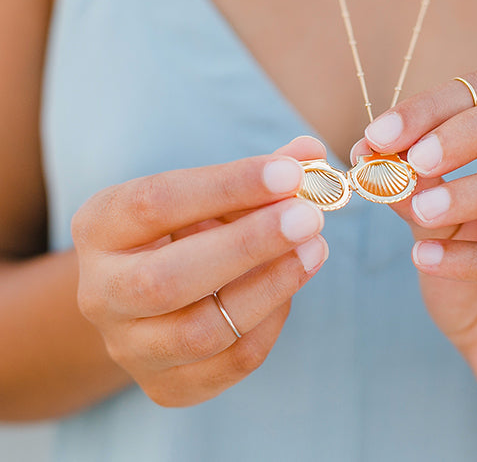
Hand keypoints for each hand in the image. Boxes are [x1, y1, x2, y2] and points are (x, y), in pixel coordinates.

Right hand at [73, 137, 327, 406]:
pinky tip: (291, 285)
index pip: (155, 203)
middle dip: (248, 246)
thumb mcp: (208, 195)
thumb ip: (258, 175)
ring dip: (270, 287)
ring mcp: (130, 347)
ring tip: (314, 249)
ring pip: (200, 331)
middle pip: (167, 280)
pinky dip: (271, 323)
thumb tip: (311, 153)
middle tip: (308, 218)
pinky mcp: (167, 386)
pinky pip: (231, 363)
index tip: (288, 173)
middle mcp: (100, 293)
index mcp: (101, 228)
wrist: (146, 298)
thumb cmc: (184, 232)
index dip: (226, 187)